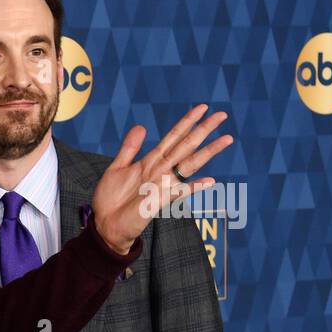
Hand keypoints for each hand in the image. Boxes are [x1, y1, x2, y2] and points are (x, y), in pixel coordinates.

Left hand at [91, 104, 234, 253]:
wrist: (105, 224)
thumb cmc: (111, 199)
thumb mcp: (117, 168)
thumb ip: (130, 148)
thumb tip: (142, 126)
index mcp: (151, 161)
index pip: (173, 137)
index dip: (187, 122)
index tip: (202, 107)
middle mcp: (161, 171)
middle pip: (186, 146)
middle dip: (203, 130)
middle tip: (222, 114)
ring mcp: (162, 184)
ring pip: (189, 164)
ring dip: (208, 152)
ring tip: (226, 139)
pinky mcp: (159, 200)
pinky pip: (179, 192)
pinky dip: (193, 187)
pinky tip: (210, 181)